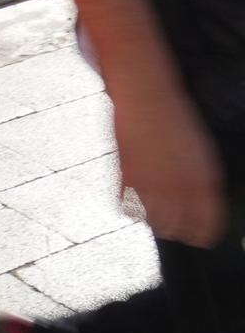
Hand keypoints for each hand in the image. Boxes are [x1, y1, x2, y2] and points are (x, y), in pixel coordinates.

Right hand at [113, 89, 229, 247]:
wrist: (146, 94)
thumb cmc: (173, 117)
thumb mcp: (200, 151)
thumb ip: (200, 180)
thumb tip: (197, 202)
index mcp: (205, 180)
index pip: (208, 222)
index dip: (202, 233)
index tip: (196, 237)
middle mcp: (181, 186)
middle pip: (177, 227)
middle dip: (172, 227)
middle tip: (167, 224)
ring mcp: (152, 181)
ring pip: (151, 221)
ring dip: (149, 218)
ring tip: (146, 210)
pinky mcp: (126, 175)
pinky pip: (124, 205)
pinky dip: (126, 205)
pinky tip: (127, 197)